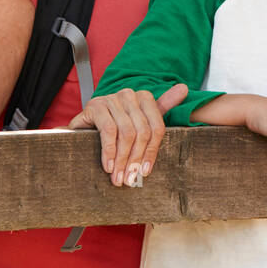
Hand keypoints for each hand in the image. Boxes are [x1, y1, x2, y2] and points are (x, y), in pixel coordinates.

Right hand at [67, 83, 185, 186]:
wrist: (81, 128)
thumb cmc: (114, 128)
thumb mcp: (139, 121)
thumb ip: (163, 107)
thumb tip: (184, 89)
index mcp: (144, 98)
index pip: (156, 127)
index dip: (152, 152)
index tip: (145, 172)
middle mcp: (129, 95)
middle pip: (142, 131)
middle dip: (136, 159)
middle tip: (130, 178)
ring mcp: (111, 99)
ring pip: (126, 133)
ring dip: (122, 159)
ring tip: (118, 177)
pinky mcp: (95, 106)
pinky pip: (108, 130)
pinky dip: (109, 151)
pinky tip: (108, 165)